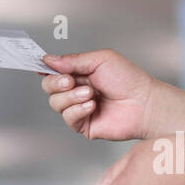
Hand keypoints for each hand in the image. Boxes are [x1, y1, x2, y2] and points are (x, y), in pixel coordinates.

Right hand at [40, 49, 155, 140]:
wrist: (143, 103)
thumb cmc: (128, 79)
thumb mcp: (100, 60)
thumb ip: (72, 60)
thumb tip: (49, 59)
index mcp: (79, 72)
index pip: (53, 70)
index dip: (45, 68)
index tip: (41, 66)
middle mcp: (76, 90)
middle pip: (48, 87)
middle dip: (56, 83)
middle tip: (70, 81)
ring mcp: (79, 108)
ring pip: (55, 103)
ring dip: (71, 97)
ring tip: (90, 93)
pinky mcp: (83, 125)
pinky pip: (68, 118)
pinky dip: (78, 110)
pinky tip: (92, 105)